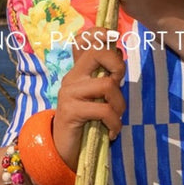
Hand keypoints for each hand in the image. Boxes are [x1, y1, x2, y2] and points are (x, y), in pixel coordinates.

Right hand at [52, 28, 125, 169]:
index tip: (115, 37)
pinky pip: (103, 110)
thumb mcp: (97, 98)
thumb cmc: (86, 124)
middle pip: (98, 52)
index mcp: (79, 72)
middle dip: (117, 66)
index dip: (100, 33)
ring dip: (119, 105)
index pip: (85, 40)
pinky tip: (112, 132)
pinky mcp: (71, 111)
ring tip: (116, 119)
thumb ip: (106, 78)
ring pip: (107, 84)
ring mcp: (69, 93)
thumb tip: (119, 52)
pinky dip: (114, 123)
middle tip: (118, 86)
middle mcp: (72, 77)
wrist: (64, 151)